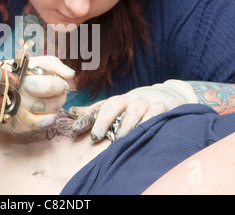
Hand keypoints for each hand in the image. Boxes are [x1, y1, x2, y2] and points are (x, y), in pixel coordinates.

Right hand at [0, 56, 74, 138]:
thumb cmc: (14, 73)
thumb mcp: (31, 62)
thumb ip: (53, 65)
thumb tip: (71, 75)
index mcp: (22, 78)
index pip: (51, 86)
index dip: (60, 84)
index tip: (59, 82)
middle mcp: (18, 97)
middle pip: (54, 102)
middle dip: (60, 95)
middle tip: (55, 90)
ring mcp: (18, 114)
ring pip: (51, 113)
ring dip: (54, 105)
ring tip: (46, 98)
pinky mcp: (18, 126)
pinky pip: (42, 125)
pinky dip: (48, 118)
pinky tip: (45, 111)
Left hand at [69, 80, 197, 140]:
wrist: (164, 96)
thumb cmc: (132, 106)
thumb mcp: (114, 107)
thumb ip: (94, 111)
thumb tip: (69, 112)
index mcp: (116, 101)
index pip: (98, 108)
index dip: (85, 117)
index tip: (75, 129)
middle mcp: (129, 101)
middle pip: (113, 105)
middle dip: (103, 120)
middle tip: (96, 136)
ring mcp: (146, 103)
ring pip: (134, 111)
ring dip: (126, 124)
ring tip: (119, 138)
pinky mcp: (162, 108)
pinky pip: (155, 114)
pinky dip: (150, 122)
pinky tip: (144, 131)